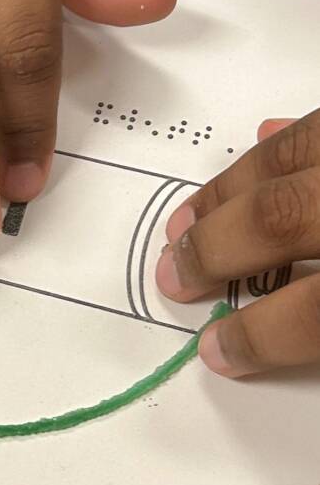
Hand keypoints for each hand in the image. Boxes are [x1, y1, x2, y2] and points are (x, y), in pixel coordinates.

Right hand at [157, 114, 319, 376]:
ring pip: (295, 155)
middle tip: (177, 273)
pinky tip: (267, 137)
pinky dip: (291, 132)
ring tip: (190, 217)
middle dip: (215, 248)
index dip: (261, 337)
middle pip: (281, 218)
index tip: (219, 352)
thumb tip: (309, 340)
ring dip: (232, 187)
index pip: (313, 313)